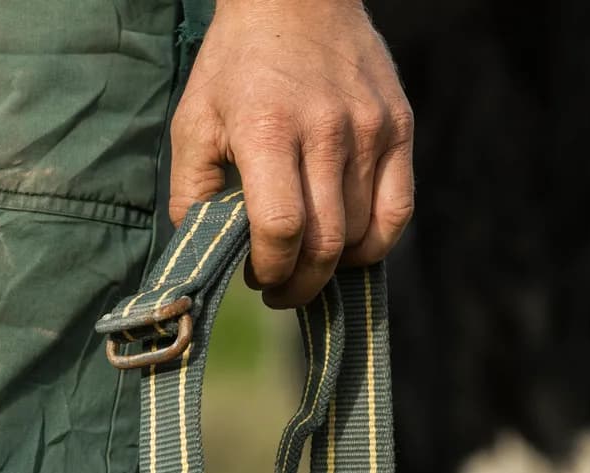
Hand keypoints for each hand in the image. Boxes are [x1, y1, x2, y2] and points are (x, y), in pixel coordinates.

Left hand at [169, 0, 413, 307]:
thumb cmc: (237, 66)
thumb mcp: (193, 123)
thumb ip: (191, 194)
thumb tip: (204, 255)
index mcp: (268, 131)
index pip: (281, 230)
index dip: (270, 270)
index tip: (257, 278)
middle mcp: (325, 131)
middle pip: (325, 244)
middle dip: (300, 284)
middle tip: (280, 289)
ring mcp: (368, 129)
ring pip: (360, 235)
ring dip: (332, 265)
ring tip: (307, 260)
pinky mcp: (398, 127)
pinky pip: (398, 211)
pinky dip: (374, 244)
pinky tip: (349, 247)